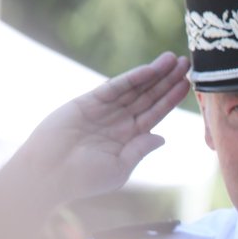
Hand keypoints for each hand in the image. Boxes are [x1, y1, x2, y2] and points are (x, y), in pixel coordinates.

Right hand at [0, 52, 190, 210]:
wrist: (50, 175)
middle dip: (168, 80)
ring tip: (173, 60)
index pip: (156, 113)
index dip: (171, 98)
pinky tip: (150, 70)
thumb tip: (161, 137)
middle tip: (186, 63)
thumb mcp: (119, 168)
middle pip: (149, 96)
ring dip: (154, 73)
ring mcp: (104, 109)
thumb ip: (139, 149)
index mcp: (130, 137)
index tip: (188, 84)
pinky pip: (115, 88)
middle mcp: (119, 120)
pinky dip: (132, 79)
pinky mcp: (87, 102)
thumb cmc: (83, 178)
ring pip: (135, 88)